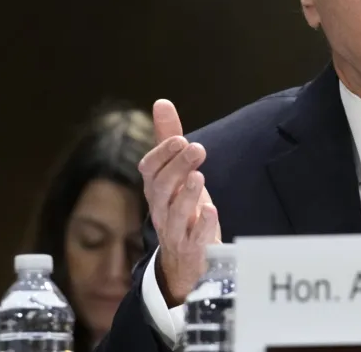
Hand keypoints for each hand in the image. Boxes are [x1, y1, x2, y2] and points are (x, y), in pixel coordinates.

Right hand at [137, 99, 220, 306]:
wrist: (184, 258)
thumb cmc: (181, 208)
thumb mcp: (176, 173)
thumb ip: (169, 139)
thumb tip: (162, 103)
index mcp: (157, 190)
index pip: (149, 170)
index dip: (162, 155)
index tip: (180, 139)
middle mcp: (161, 209)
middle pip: (161, 189)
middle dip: (177, 167)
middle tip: (197, 148)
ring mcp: (176, 231)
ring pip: (174, 215)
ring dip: (187, 195)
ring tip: (199, 177)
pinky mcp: (193, 248)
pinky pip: (194, 239)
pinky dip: (202, 225)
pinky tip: (211, 211)